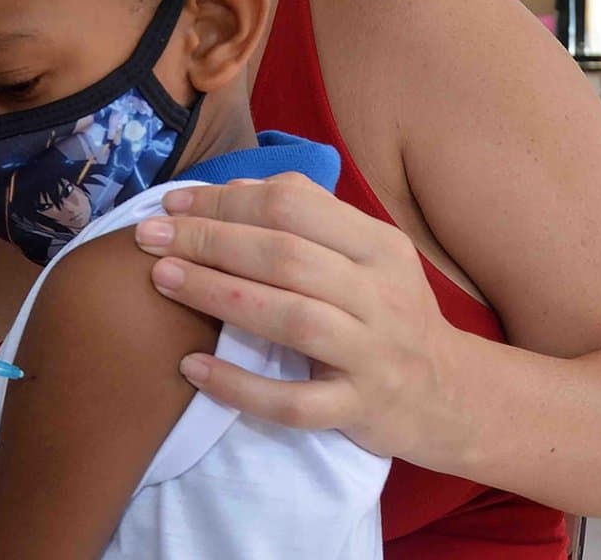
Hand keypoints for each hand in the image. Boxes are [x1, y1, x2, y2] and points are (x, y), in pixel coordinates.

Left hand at [134, 173, 469, 463]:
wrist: (451, 394)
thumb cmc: (386, 311)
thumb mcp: (367, 254)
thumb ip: (309, 220)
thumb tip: (227, 190)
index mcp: (377, 244)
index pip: (294, 203)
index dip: (226, 199)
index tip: (173, 203)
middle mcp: (379, 293)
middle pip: (285, 255)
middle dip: (208, 240)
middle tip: (149, 236)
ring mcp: (372, 354)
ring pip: (291, 318)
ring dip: (218, 295)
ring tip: (162, 280)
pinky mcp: (360, 409)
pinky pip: (295, 403)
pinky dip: (241, 386)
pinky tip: (192, 368)